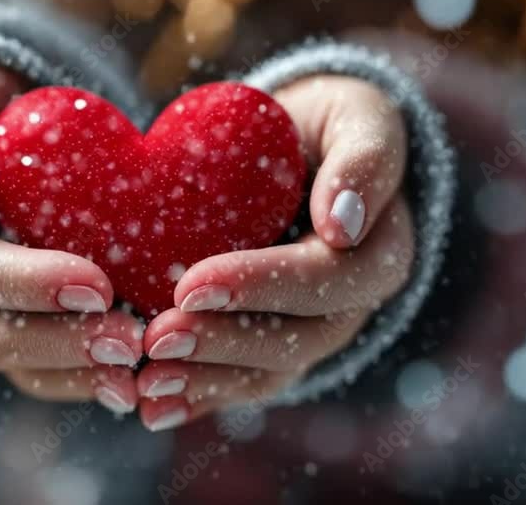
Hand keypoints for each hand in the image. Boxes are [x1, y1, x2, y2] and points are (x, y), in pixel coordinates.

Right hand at [0, 57, 143, 412]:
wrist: (5, 118)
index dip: (27, 285)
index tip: (95, 283)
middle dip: (63, 342)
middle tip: (130, 338)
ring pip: (24, 366)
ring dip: (82, 371)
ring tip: (140, 361)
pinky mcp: (23, 329)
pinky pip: (51, 372)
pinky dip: (92, 376)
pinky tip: (141, 374)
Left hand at [137, 76, 415, 430]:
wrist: (295, 151)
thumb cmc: (326, 127)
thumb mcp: (358, 118)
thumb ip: (365, 158)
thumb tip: (343, 225)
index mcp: (378, 253)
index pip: (325, 279)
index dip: (261, 286)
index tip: (192, 285)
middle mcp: (349, 306)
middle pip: (295, 340)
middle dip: (222, 342)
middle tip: (157, 339)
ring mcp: (310, 332)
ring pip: (266, 372)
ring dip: (205, 381)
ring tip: (147, 383)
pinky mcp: (272, 348)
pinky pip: (242, 383)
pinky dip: (198, 398)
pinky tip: (152, 408)